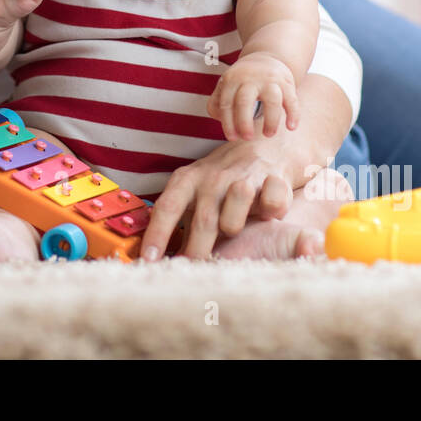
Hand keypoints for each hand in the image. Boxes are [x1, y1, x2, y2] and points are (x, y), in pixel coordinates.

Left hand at [140, 139, 294, 260]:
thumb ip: (176, 220)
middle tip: (191, 271)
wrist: (262, 149)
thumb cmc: (219, 182)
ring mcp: (242, 178)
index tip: (148, 260)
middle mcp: (212, 179)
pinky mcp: (273, 181)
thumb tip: (154, 257)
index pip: (166, 208)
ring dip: (231, 230)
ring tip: (232, 231)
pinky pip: (271, 205)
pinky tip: (267, 215)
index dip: (156, 235)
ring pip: (232, 220)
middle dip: (196, 251)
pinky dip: (270, 213)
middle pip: (202, 222)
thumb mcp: (192, 192)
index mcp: (187, 180)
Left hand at [207, 52, 299, 140]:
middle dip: (244, 122)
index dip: (228, 123)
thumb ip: (216, 103)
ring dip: (270, 120)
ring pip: (272, 100)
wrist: (266, 56)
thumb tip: (222, 122)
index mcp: (232, 79)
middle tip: (247, 138)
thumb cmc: (242, 79)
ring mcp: (269, 79)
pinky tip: (291, 127)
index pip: (226, 103)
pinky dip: (293, 114)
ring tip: (268, 134)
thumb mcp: (226, 84)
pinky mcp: (286, 82)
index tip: (232, 138)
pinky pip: (291, 100)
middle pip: (244, 101)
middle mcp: (250, 78)